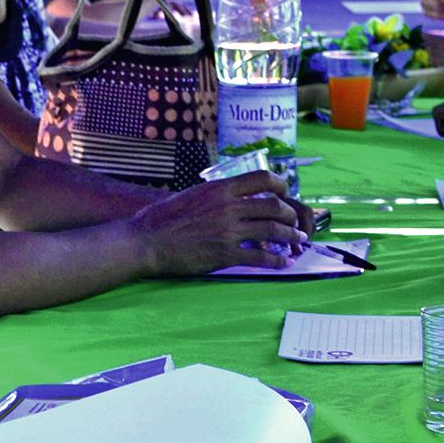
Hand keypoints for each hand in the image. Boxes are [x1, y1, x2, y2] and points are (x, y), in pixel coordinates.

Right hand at [130, 171, 312, 275]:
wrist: (146, 240)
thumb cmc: (163, 217)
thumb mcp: (193, 194)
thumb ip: (217, 194)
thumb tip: (234, 194)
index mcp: (220, 188)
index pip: (263, 179)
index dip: (281, 185)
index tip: (286, 193)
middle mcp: (228, 207)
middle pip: (274, 206)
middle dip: (290, 216)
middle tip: (294, 224)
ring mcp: (228, 231)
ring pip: (272, 231)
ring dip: (290, 237)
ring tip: (298, 242)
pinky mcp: (224, 254)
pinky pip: (259, 257)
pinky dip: (276, 260)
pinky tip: (282, 263)